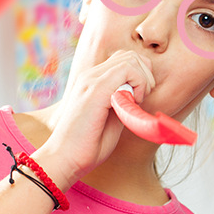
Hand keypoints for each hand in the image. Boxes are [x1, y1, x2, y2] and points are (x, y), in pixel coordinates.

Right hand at [35, 51, 155, 188]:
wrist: (66, 158)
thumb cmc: (89, 144)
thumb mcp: (113, 118)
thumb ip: (124, 102)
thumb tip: (141, 92)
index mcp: (94, 81)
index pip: (125, 59)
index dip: (141, 76)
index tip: (140, 100)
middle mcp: (91, 75)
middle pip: (131, 55)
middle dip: (146, 76)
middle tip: (141, 101)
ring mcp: (91, 80)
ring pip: (131, 59)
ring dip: (144, 80)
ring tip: (136, 103)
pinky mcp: (95, 89)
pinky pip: (127, 70)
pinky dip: (139, 85)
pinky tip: (132, 103)